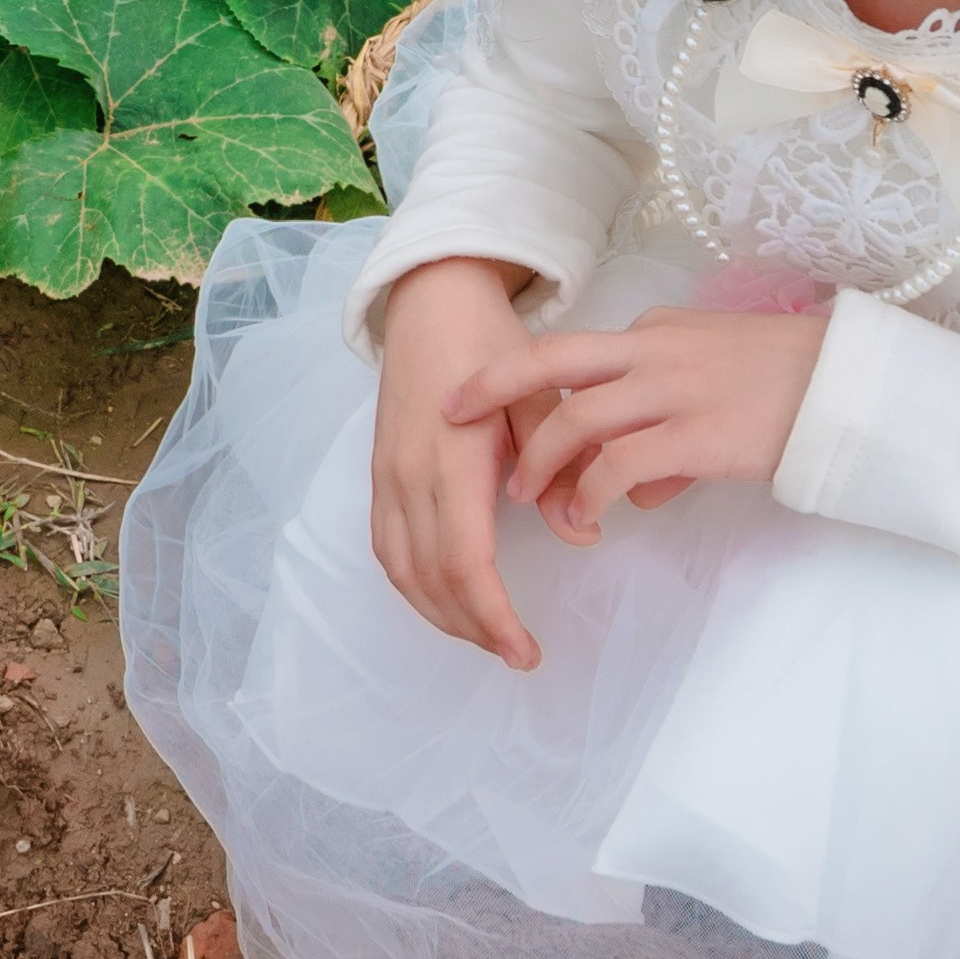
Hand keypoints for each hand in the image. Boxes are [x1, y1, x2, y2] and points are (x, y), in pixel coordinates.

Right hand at [363, 258, 551, 671]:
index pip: (467, 562)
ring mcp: (386, 477)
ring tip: (485, 635)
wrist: (431, 305)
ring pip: (402, 572)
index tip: (526, 651)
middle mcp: (409, 476)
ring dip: (440, 614)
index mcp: (453, 459)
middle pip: (433, 579)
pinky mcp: (378, 475)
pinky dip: (413, 586)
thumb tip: (581, 535)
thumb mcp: (541, 396)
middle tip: (517, 654)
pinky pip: (387, 549)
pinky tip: (444, 598)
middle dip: (474, 627)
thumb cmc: (491, 346)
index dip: (494, 616)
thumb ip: (559, 466)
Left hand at [442, 309, 828, 543]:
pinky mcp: (697, 436)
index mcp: (659, 330)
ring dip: (542, 460)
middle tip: (452, 418)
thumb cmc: (792, 382)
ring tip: (524, 497)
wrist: (853, 386)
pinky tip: (586, 519)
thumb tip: (643, 485)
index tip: (481, 400)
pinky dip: (591, 494)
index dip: (526, 382)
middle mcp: (657, 351)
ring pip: (578, 418)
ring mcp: (675, 391)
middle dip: (493, 387)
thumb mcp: (719, 377)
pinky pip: (621, 465)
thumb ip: (670, 416)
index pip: (578, 353)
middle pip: (553, 362)